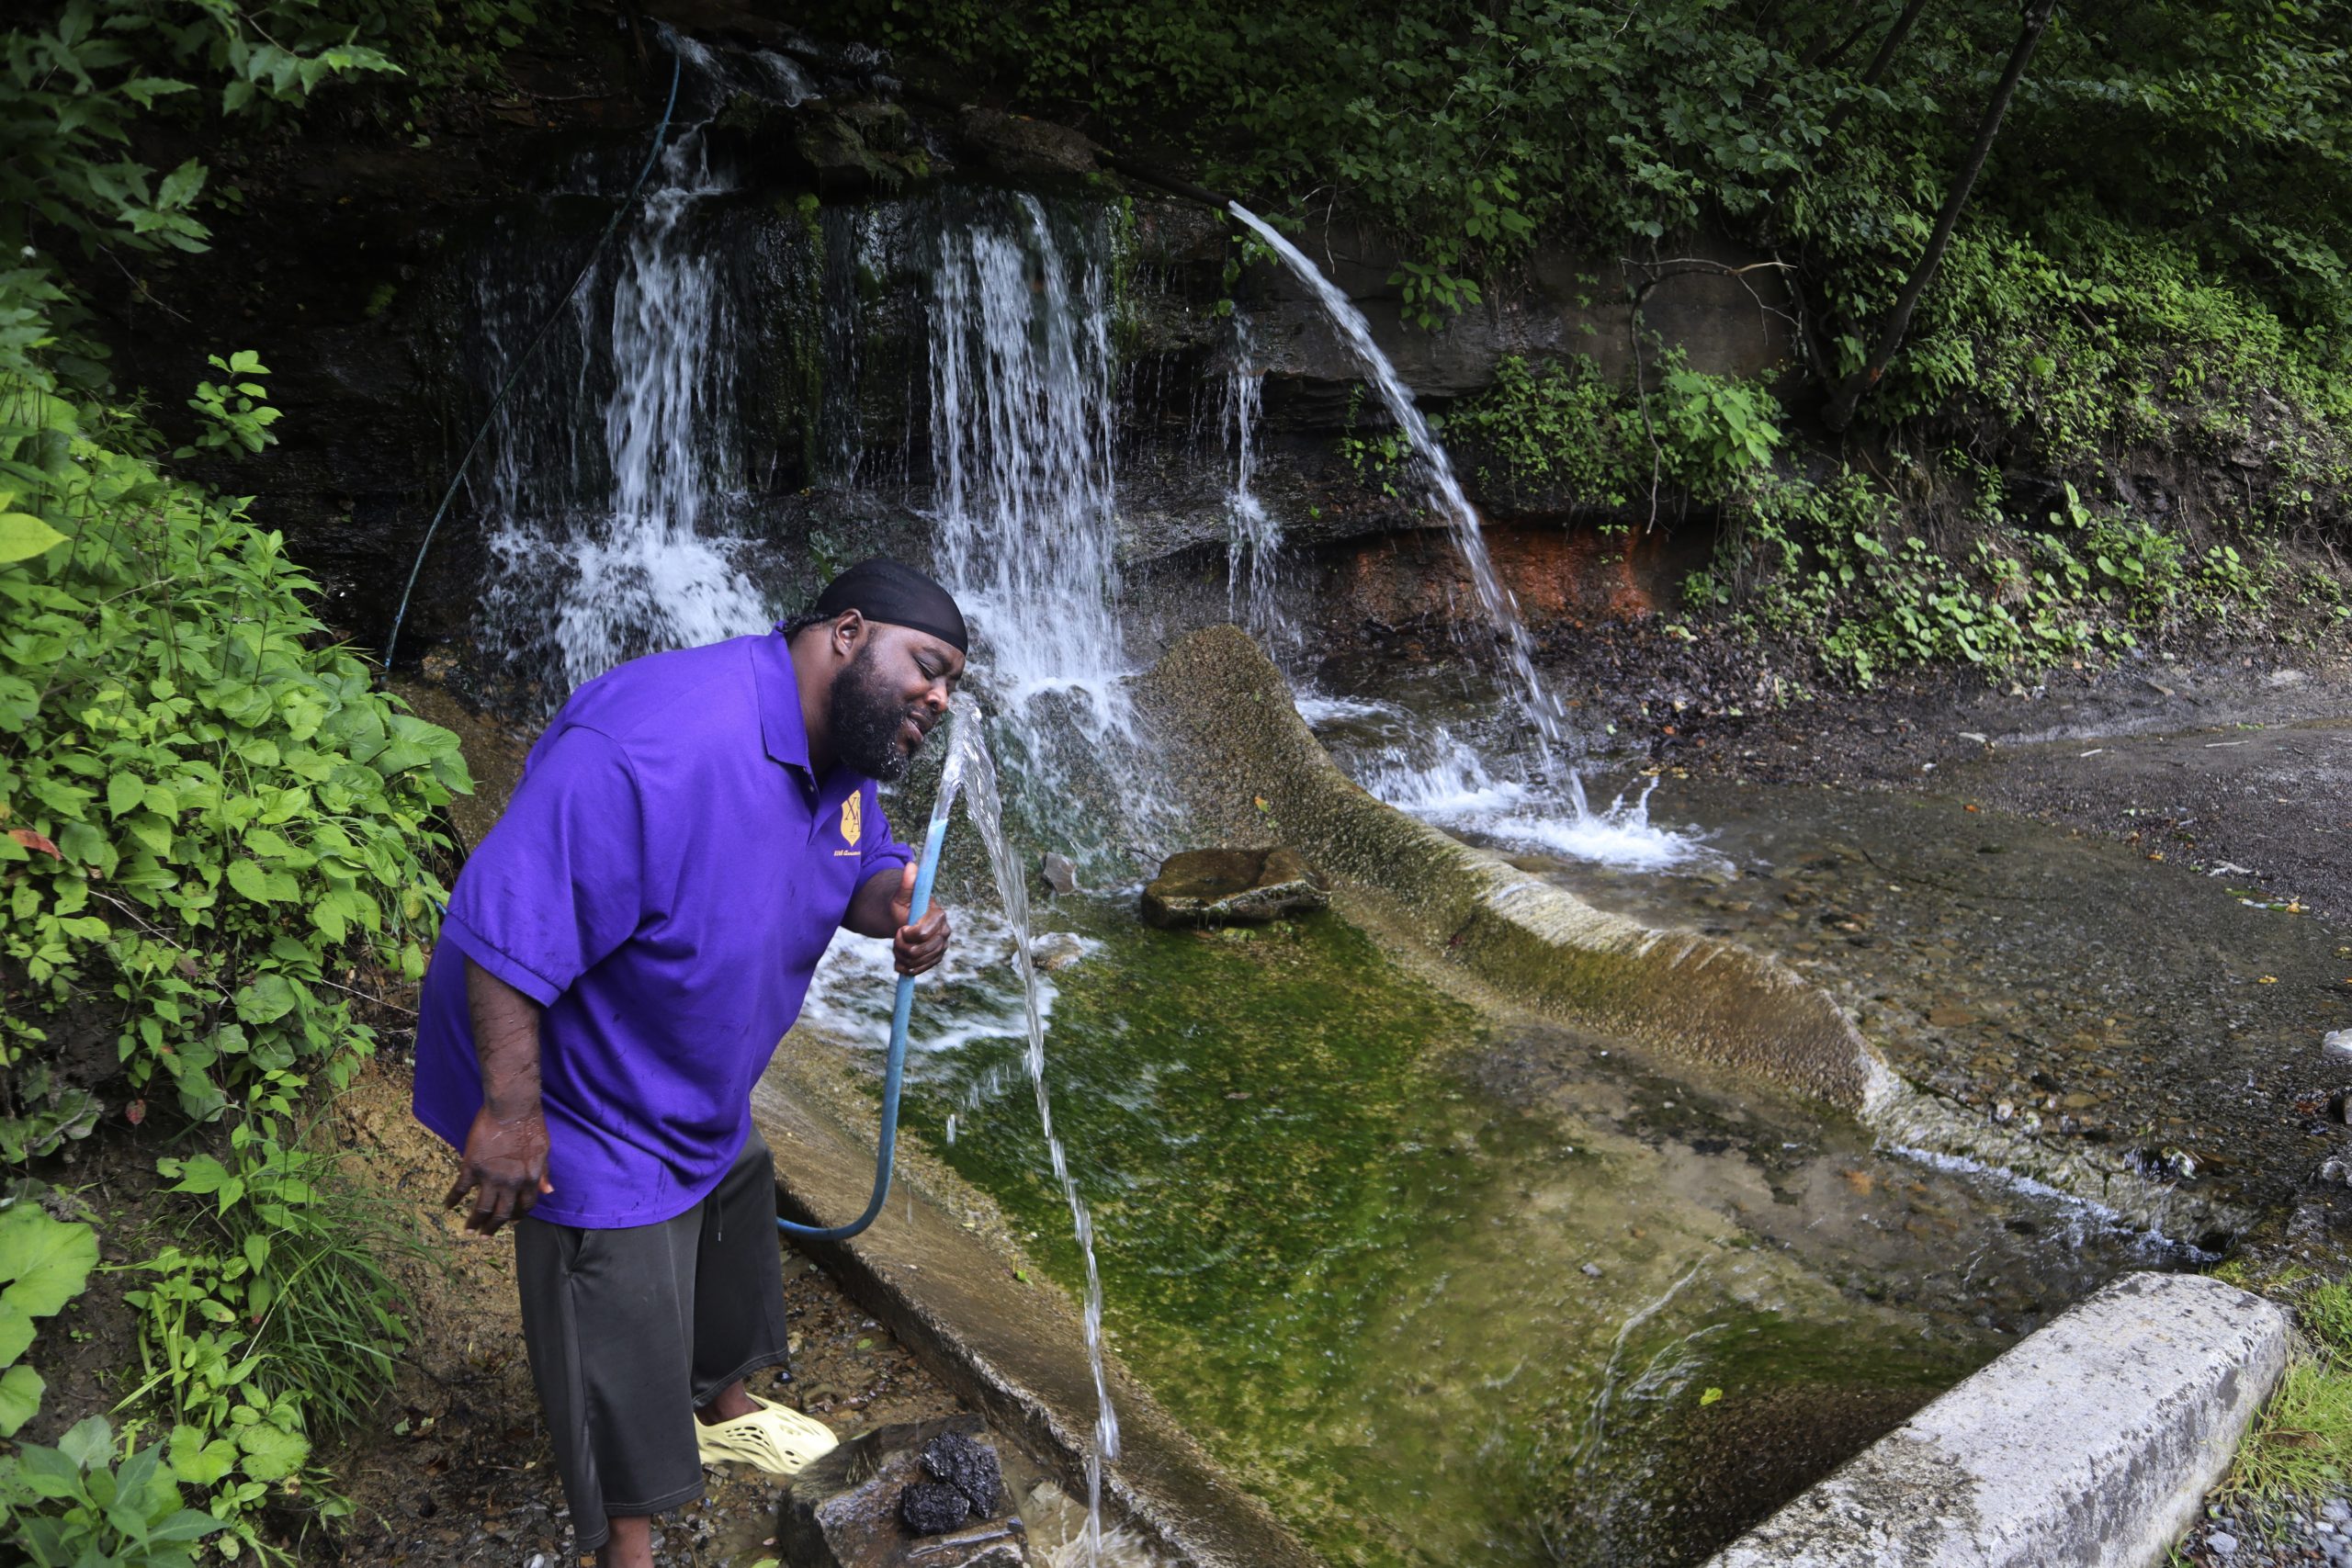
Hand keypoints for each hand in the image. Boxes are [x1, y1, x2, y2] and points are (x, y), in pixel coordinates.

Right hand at [444, 1103, 552, 1235]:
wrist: (511, 1108)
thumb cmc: (530, 1125)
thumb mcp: (543, 1150)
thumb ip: (543, 1173)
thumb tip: (548, 1191)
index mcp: (529, 1179)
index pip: (525, 1207)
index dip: (518, 1216)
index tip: (511, 1222)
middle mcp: (511, 1183)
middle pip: (502, 1214)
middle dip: (493, 1228)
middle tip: (485, 1236)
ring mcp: (490, 1177)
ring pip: (482, 1208)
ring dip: (474, 1222)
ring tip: (468, 1230)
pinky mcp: (472, 1167)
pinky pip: (460, 1189)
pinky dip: (453, 1199)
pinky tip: (448, 1206)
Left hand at [889, 860, 950, 976]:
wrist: (905, 920)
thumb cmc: (904, 905)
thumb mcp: (902, 895)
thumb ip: (908, 883)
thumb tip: (911, 865)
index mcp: (939, 916)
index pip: (923, 934)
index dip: (907, 934)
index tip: (900, 928)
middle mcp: (944, 932)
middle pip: (918, 951)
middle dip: (901, 946)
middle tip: (896, 936)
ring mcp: (941, 947)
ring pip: (916, 962)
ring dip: (901, 956)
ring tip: (897, 946)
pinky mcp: (936, 959)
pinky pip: (919, 970)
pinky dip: (905, 968)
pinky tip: (900, 960)